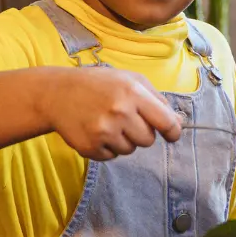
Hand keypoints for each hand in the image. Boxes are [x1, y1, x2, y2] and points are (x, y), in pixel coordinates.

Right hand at [43, 67, 181, 159]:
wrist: (58, 94)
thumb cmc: (99, 84)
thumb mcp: (130, 79)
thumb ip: (156, 99)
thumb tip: (177, 122)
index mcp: (133, 93)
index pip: (166, 122)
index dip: (173, 131)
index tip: (172, 135)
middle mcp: (119, 113)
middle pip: (148, 140)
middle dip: (141, 132)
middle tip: (125, 119)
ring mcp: (103, 131)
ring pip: (130, 150)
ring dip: (123, 140)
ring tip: (108, 122)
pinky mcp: (90, 147)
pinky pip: (112, 156)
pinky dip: (107, 147)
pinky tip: (96, 130)